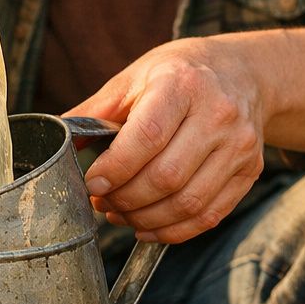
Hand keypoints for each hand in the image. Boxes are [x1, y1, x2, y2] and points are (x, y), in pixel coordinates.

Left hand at [63, 38, 268, 243]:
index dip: (116, 168)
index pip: (147, 137)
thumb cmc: (178, 74)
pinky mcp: (250, 171)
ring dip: (145, 219)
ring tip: (120, 214)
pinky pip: (209, 215)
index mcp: (182, 85)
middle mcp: (218, 115)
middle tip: (102, 202)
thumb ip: (93, 113)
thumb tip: (54, 142)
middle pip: (166, 177)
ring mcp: (239, 146)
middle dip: (125, 199)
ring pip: (188, 202)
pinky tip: (146, 226)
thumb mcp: (133, 78)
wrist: (242, 72)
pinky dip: (173, 231)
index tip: (92, 183)